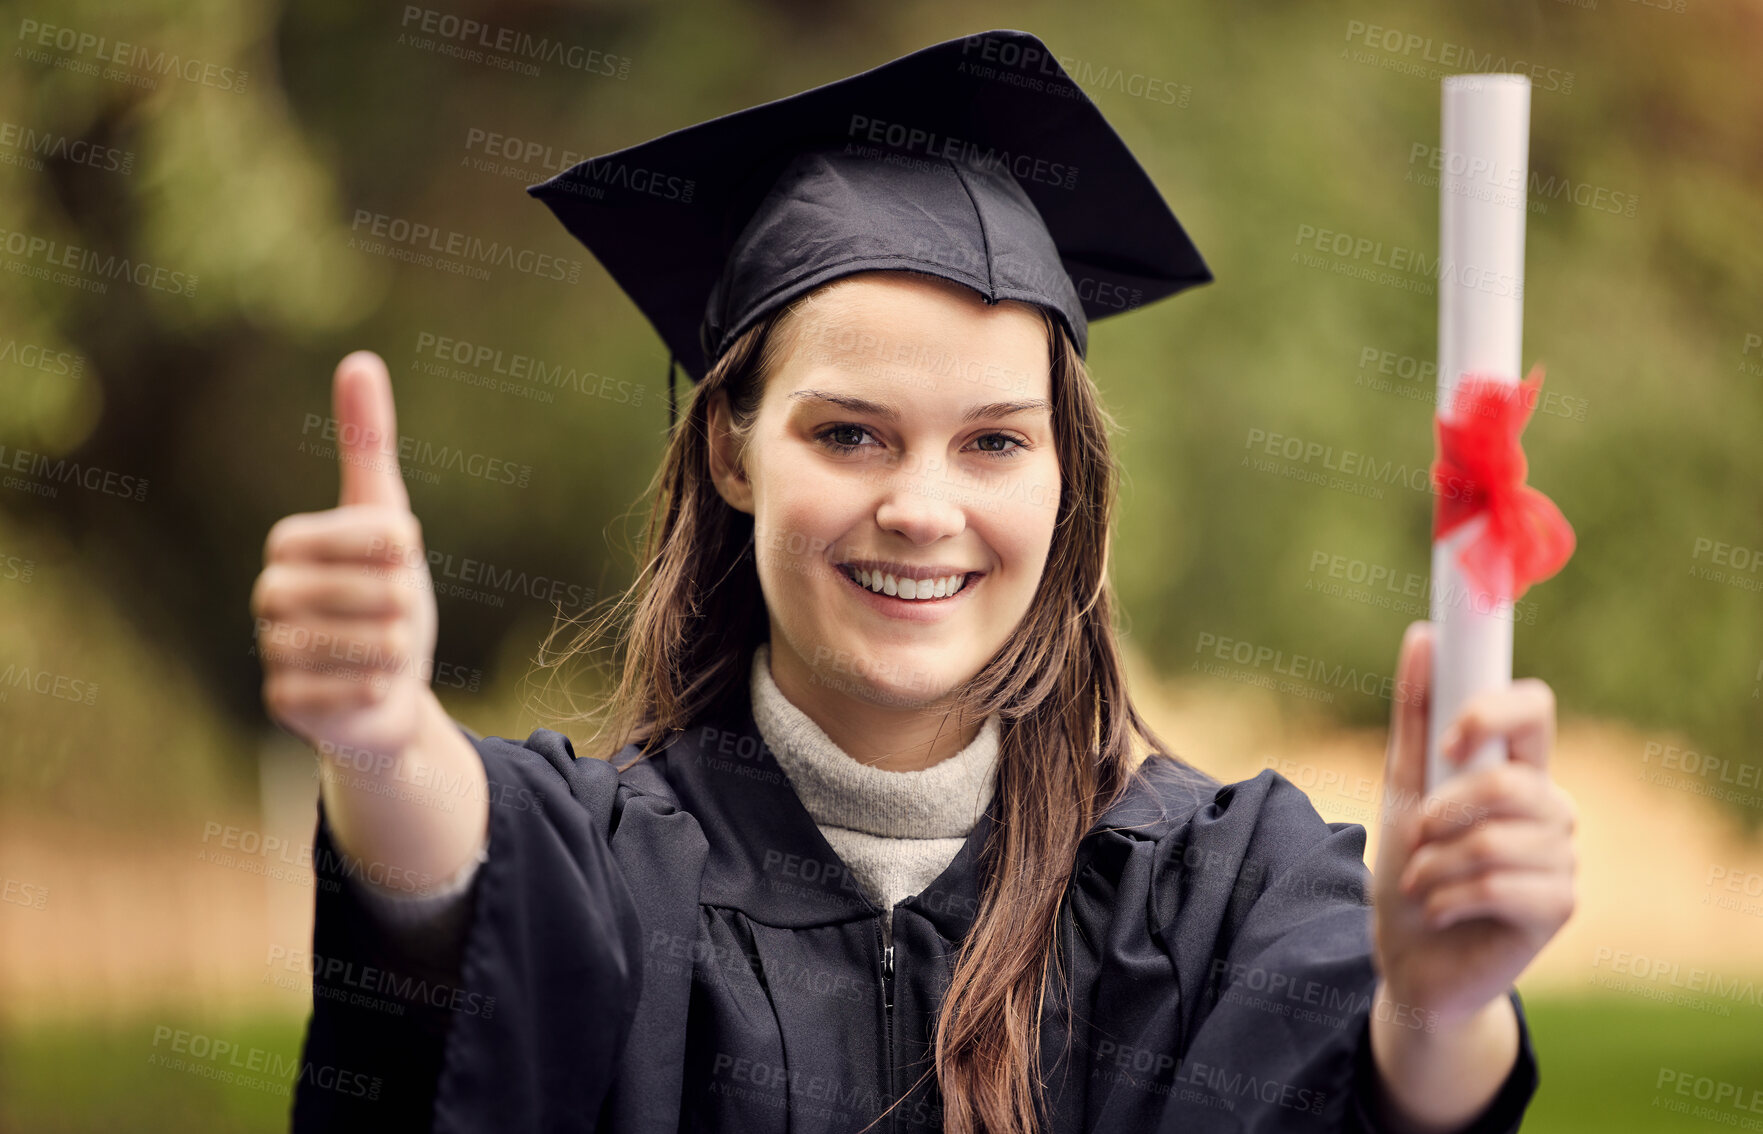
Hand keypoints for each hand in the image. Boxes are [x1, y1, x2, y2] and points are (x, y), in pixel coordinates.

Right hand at [251, 351, 440, 758]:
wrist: (390, 689)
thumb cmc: (388, 595)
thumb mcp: (387, 517)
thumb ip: (367, 444)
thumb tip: (358, 360)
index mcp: (289, 545)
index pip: (350, 534)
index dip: (390, 547)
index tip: (406, 552)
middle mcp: (269, 595)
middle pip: (359, 593)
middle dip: (398, 602)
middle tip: (400, 612)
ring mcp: (271, 650)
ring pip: (352, 643)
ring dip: (391, 646)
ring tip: (391, 648)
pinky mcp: (282, 702)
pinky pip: (342, 691)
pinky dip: (373, 688)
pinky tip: (374, 684)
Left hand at [1372, 620, 1577, 1026]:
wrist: (1412, 958)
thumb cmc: (1412, 865)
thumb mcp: (1401, 787)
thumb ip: (1415, 717)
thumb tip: (1423, 635)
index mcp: (1516, 766)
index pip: (1534, 707)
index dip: (1494, 711)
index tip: (1452, 740)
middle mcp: (1550, 805)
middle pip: (1511, 781)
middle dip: (1444, 812)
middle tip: (1418, 837)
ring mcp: (1562, 856)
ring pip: (1497, 839)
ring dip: (1436, 864)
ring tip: (1424, 881)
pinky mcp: (1560, 905)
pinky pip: (1501, 884)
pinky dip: (1449, 896)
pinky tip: (1441, 910)